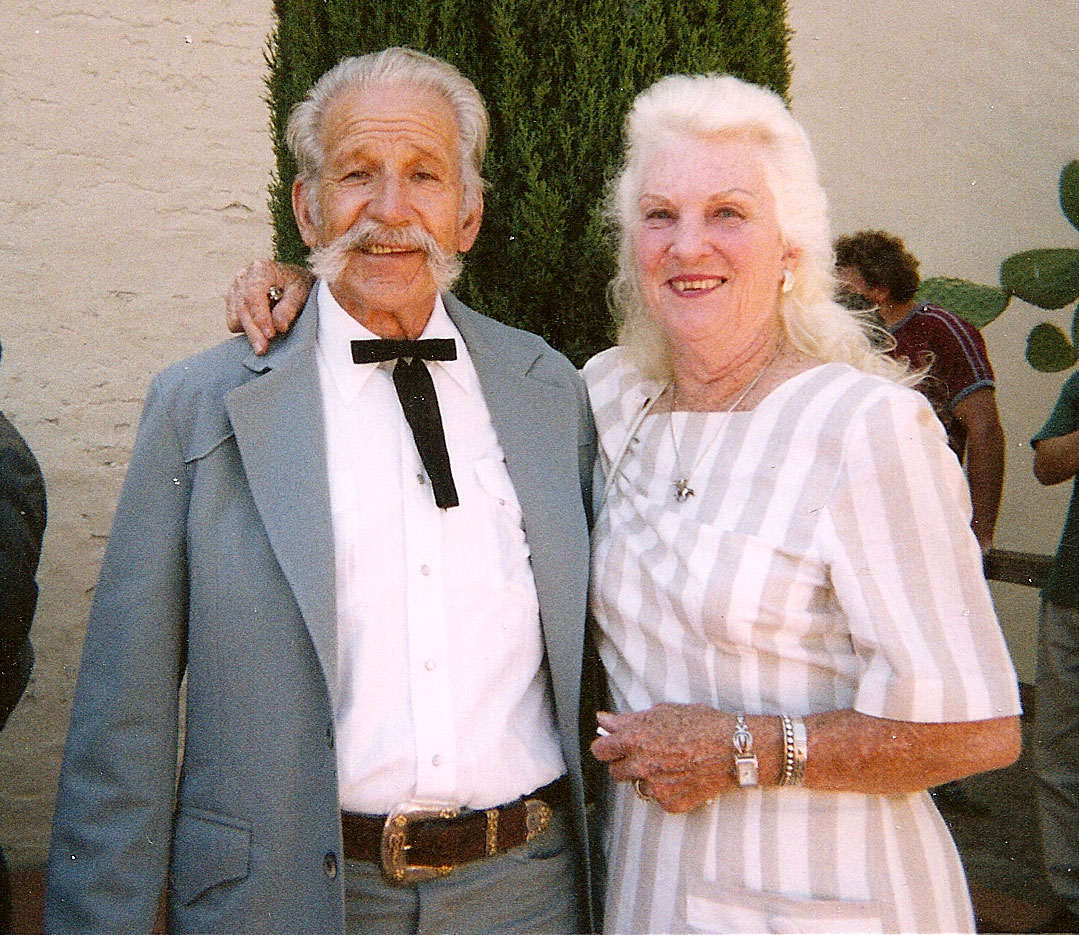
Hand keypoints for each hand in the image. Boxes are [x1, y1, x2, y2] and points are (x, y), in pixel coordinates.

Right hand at [225, 259, 313, 354]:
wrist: (295, 281)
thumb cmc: (299, 285)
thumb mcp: (301, 292)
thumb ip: (290, 307)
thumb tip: (279, 325)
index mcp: (261, 269)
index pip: (253, 295)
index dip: (260, 317)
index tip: (270, 334)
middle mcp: (244, 276)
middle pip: (242, 308)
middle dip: (253, 331)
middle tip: (263, 349)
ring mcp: (235, 288)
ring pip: (234, 316)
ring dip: (249, 332)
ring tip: (265, 343)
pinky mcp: (232, 301)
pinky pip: (233, 321)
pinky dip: (245, 329)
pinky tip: (261, 330)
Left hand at [591, 704, 739, 812]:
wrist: (732, 748)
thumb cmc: (701, 724)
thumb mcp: (662, 712)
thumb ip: (628, 720)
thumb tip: (603, 720)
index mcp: (635, 740)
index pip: (600, 751)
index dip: (606, 747)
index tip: (613, 746)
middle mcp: (641, 766)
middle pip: (615, 772)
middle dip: (625, 763)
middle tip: (645, 753)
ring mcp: (656, 787)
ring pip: (639, 786)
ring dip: (648, 777)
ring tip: (670, 763)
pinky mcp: (671, 803)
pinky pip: (659, 798)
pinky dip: (667, 789)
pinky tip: (682, 775)